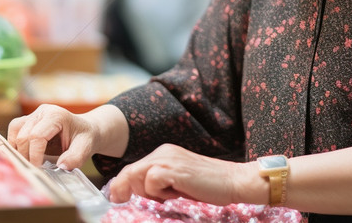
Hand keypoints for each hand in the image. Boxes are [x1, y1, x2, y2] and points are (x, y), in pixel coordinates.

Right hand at [8, 103, 112, 168]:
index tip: (38, 168)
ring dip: (19, 150)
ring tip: (30, 162)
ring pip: (15, 131)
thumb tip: (61, 166)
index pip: (36, 136)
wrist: (84, 130)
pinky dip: (16, 145)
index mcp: (56, 115)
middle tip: (35, 168)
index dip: (35, 155)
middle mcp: (42, 111)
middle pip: (23, 135)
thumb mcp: (86, 148)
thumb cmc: (84, 138)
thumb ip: (76, 157)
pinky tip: (25, 155)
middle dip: (26, 155)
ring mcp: (34, 115)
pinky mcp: (28, 121)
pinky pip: (13, 131)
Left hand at [107, 144, 264, 205]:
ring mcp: (167, 158)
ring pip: (137, 176)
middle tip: (150, 200)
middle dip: (129, 190)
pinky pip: (151, 181)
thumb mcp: (178, 182)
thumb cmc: (209, 186)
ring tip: (170, 195)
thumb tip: (136, 194)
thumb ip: (159, 183)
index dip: (122, 185)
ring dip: (149, 192)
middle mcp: (163, 152)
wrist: (233, 180)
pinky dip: (158, 192)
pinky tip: (177, 193)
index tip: (118, 199)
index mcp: (164, 153)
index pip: (133, 168)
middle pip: (130, 172)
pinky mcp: (173, 168)